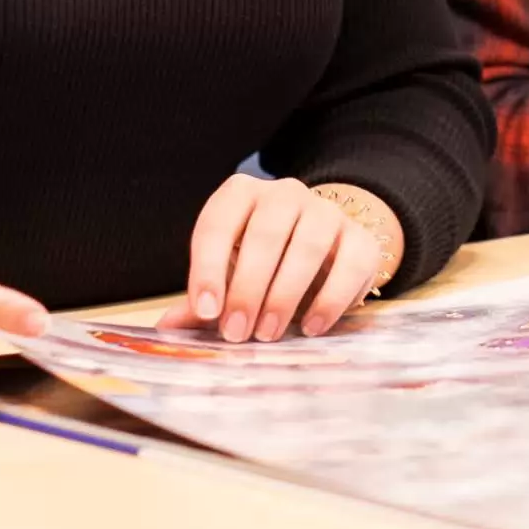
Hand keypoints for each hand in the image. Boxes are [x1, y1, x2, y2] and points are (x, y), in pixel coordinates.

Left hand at [157, 176, 403, 342]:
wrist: (322, 250)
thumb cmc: (262, 265)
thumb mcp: (228, 276)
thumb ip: (203, 299)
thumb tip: (168, 327)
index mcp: (242, 195)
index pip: (218, 223)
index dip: (208, 267)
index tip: (205, 310)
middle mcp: (284, 194)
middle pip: (265, 234)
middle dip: (248, 288)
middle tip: (236, 332)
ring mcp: (326, 211)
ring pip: (308, 245)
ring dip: (284, 295)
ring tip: (268, 334)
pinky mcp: (361, 238)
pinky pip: (351, 263)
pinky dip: (331, 298)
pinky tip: (311, 327)